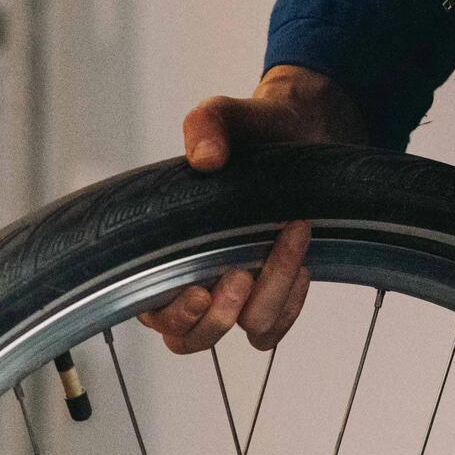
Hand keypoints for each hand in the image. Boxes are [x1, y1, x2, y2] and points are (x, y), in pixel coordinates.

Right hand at [140, 67, 363, 355]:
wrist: (303, 132)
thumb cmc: (251, 130)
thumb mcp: (224, 116)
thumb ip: (206, 126)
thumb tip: (206, 157)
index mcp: (163, 248)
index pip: (150, 308)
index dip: (170, 312)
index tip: (197, 288)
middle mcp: (193, 278)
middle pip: (188, 337)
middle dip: (216, 318)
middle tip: (240, 273)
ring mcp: (235, 292)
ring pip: (244, 330)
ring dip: (270, 293)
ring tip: (289, 237)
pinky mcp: (272, 295)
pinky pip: (274, 326)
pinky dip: (291, 302)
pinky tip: (301, 261)